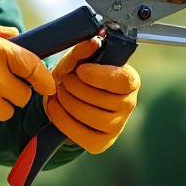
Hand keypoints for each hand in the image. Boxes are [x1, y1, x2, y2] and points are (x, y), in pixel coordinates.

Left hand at [44, 39, 139, 153]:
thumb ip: (83, 50)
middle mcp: (128, 104)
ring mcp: (117, 126)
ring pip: (91, 116)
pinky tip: (55, 107)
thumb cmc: (78, 77)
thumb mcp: (76, 61)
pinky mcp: (101, 143)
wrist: (67, 100)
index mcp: (129, 81)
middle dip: (76, 87)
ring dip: (67, 102)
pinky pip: (81, 134)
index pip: (122, 81)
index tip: (80, 70)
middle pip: (102, 99)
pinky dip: (63, 119)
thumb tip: (93, 42)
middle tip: (64, 80)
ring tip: (58, 92)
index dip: (100, 76)